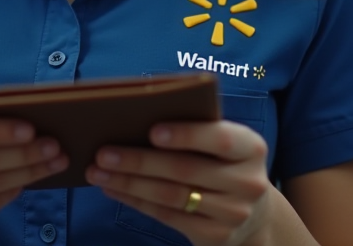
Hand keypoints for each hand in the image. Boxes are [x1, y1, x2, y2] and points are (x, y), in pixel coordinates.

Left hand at [85, 120, 271, 245]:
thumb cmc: (225, 164)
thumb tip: (137, 119)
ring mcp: (233, 213)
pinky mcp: (215, 236)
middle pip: (186, 170)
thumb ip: (198, 131)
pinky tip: (114, 188)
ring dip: (129, 183)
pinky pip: (167, 216)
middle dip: (139, 161)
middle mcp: (247, 182)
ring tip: (98, 171)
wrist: (254, 215)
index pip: (221, 139)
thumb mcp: (225, 146)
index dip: (187, 135)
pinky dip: (136, 201)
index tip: (152, 131)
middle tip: (103, 152)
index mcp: (251, 148)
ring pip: (171, 195)